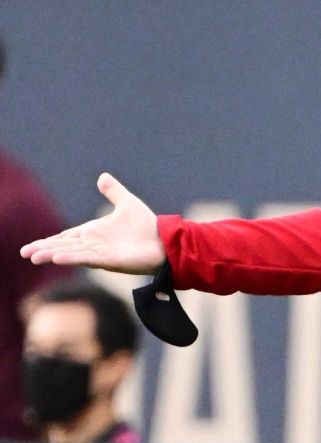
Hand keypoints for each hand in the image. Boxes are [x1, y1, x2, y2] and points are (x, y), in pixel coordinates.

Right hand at [20, 173, 164, 274]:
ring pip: (71, 253)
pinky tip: (57, 258)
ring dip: (52, 254)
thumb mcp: (127, 203)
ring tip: (34, 257)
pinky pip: (87, 258)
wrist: (166, 241)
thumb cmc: (148, 226)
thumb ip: (113, 191)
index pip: (68, 237)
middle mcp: (95, 244)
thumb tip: (102, 177)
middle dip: (44, 249)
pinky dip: (72, 258)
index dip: (51, 241)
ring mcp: (101, 253)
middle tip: (25, 253)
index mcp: (95, 232)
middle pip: (64, 247)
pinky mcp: (110, 260)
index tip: (33, 246)